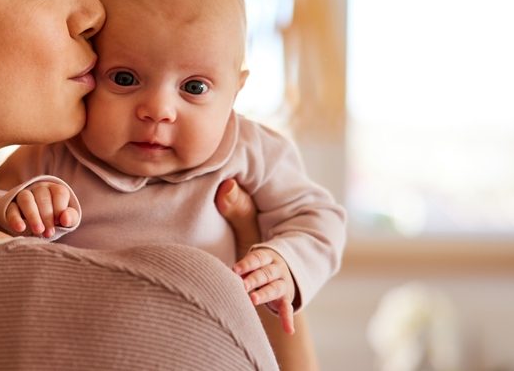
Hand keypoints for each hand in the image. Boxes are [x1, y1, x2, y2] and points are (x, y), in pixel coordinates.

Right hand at [6, 182, 77, 237]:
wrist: (36, 224)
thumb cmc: (55, 219)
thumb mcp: (66, 219)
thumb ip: (70, 217)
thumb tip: (65, 220)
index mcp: (55, 189)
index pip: (59, 193)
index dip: (60, 208)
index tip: (60, 223)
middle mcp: (39, 189)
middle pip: (42, 196)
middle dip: (47, 215)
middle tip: (49, 233)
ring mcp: (23, 195)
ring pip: (26, 199)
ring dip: (33, 215)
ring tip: (38, 230)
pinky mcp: (11, 205)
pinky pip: (11, 209)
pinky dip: (15, 219)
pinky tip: (21, 228)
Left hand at [216, 178, 295, 334]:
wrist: (284, 254)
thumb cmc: (256, 237)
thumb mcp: (248, 223)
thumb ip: (237, 207)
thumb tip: (225, 185)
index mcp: (266, 250)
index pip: (258, 256)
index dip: (248, 263)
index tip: (236, 270)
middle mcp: (275, 265)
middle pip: (264, 273)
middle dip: (253, 280)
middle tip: (241, 286)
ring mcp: (280, 281)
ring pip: (273, 288)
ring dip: (264, 295)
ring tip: (252, 300)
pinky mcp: (282, 295)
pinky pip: (286, 307)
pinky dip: (288, 317)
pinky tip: (288, 329)